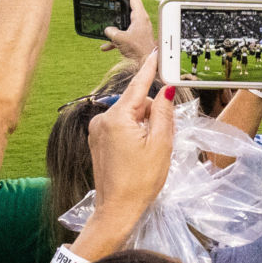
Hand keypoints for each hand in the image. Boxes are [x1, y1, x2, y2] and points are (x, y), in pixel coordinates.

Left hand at [86, 51, 177, 219]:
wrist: (117, 210)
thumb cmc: (140, 181)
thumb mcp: (160, 144)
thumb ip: (162, 113)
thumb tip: (164, 91)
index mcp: (117, 118)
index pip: (137, 85)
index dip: (150, 69)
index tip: (156, 53)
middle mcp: (102, 120)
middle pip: (134, 103)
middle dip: (151, 112)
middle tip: (163, 136)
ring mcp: (97, 131)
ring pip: (128, 116)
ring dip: (143, 125)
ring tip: (150, 151)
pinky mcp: (97, 141)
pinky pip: (120, 127)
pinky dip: (133, 133)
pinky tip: (140, 152)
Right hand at [101, 0, 154, 63]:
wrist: (148, 63)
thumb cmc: (139, 51)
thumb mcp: (120, 39)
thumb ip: (111, 31)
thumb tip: (107, 30)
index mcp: (140, 15)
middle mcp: (141, 19)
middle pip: (129, 3)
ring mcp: (139, 27)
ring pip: (125, 18)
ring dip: (115, 18)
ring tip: (105, 16)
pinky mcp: (136, 36)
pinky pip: (124, 32)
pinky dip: (115, 37)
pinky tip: (105, 46)